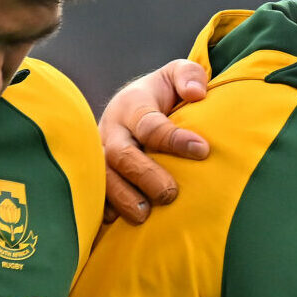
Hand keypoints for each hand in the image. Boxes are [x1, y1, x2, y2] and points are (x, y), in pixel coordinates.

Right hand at [100, 59, 209, 223]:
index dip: (174, 139)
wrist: (132, 104)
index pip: (150, 124)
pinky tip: (117, 223)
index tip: (203, 150)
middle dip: (145, 176)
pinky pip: (93, 193)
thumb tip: (197, 93)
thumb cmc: (163, 93)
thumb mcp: (176, 74)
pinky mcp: (95, 173)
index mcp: (132, 105)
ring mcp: (99, 153)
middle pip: (121, 155)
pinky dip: (102, 209)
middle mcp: (111, 130)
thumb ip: (189, 75)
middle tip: (170, 194)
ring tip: (145, 216)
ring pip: (103, 177)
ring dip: (122, 198)